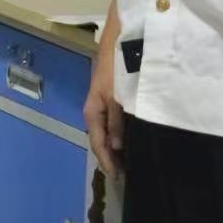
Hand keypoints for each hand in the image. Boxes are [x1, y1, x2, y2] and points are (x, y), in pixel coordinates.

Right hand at [83, 63, 124, 179]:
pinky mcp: (113, 101)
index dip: (107, 162)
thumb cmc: (117, 69)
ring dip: (116, 149)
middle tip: (126, 176)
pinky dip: (120, 137)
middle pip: (101, 141)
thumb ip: (116, 121)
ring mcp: (103, 106)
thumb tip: (116, 147)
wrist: (120, 43)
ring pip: (108, 134)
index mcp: (92, 113)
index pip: (98, 144)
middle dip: (111, 158)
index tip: (118, 178)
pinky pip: (114, 125)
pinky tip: (130, 142)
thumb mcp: (117, 96)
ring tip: (129, 163)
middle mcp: (95, 112)